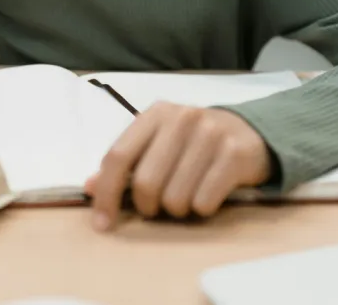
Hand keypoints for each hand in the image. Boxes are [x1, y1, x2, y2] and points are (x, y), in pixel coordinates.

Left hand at [85, 102, 271, 230]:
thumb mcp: (158, 142)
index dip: (106, 194)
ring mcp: (210, 133)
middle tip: (158, 207)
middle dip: (148, 207)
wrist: (247, 132)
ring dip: (177, 210)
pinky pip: (204, 202)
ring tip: (186, 196)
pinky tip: (208, 194)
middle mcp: (181, 117)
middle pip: (146, 183)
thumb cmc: (193, 142)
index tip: (102, 224)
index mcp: (156, 113)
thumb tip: (89, 186)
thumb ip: (126, 162)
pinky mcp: (234, 153)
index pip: (118, 156)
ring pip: (175, 198)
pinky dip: (201, 209)